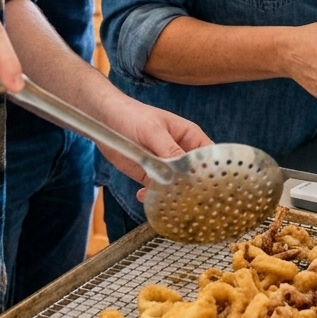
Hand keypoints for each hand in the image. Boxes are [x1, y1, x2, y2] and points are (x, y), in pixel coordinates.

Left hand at [96, 96, 211, 193]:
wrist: (105, 119)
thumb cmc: (133, 116)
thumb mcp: (153, 131)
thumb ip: (169, 151)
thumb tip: (184, 173)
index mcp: (190, 138)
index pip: (208, 158)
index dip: (211, 173)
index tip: (206, 188)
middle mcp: (182, 153)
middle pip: (194, 176)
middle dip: (190, 189)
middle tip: (184, 201)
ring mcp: (167, 166)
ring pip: (177, 186)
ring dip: (171, 195)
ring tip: (163, 201)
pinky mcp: (151, 175)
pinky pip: (158, 190)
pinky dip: (153, 196)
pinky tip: (143, 195)